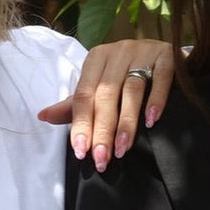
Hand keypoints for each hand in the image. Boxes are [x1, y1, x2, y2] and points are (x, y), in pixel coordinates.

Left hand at [37, 40, 176, 168]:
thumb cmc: (128, 74)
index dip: (81, 124)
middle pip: (106, 95)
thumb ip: (75, 105)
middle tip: (101, 158)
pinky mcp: (167, 54)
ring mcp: (143, 51)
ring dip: (127, 122)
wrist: (166, 54)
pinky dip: (156, 100)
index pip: (84, 95)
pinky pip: (161, 77)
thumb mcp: (100, 86)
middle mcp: (117, 52)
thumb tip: (43, 116)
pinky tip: (152, 121)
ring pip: (132, 89)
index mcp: (96, 59)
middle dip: (102, 130)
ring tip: (123, 148)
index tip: (81, 151)